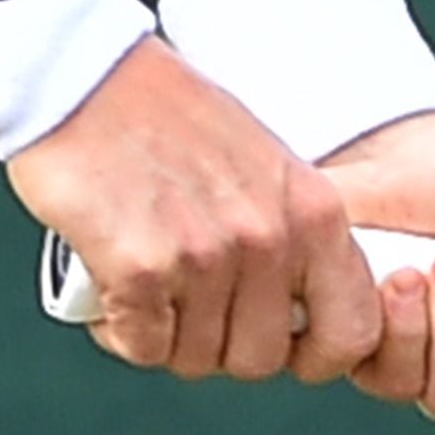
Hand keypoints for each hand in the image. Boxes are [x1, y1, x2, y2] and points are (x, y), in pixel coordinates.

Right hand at [3, 39, 381, 383]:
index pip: (353, 332)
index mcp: (313, 211)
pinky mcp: (141, 270)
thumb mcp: (263, 163)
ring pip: (196, 358)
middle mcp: (268, 238)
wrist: (82, 76)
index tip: (274, 335)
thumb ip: (288, 234)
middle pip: (259, 358)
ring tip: (144, 285)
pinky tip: (112, 289)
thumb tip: (292, 315)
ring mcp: (206, 257)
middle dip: (218, 343)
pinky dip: (120, 329)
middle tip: (186, 304)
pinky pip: (142, 346)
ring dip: (164, 335)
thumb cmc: (164, 113)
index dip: (313, 353)